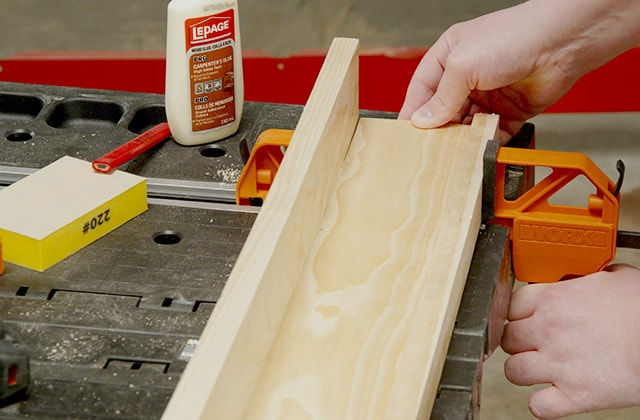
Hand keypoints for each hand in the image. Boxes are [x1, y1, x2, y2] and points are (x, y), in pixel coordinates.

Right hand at [399, 0, 639, 142]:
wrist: (563, 42)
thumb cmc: (514, 36)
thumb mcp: (463, 65)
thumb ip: (441, 97)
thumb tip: (422, 121)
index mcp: (449, 56)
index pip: (422, 88)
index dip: (414, 110)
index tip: (405, 133)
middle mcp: (467, 75)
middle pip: (443, 110)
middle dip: (437, 128)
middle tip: (429, 147)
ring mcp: (489, 94)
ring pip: (466, 124)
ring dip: (461, 137)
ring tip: (454, 149)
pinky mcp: (510, 110)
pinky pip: (492, 132)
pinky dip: (486, 141)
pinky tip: (480, 146)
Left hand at [501, 264, 639, 418]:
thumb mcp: (615, 279)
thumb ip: (589, 279)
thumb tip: (592, 276)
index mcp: (554, 299)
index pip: (511, 306)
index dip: (517, 314)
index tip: (524, 318)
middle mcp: (549, 331)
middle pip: (508, 338)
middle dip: (517, 342)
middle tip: (532, 344)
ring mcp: (559, 365)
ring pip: (513, 371)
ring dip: (522, 371)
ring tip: (538, 368)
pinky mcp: (576, 395)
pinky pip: (540, 406)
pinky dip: (542, 404)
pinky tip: (552, 396)